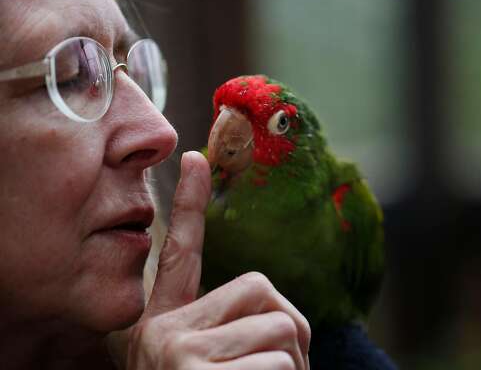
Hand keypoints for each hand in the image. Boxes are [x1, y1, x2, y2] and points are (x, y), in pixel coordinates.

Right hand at [125, 151, 309, 368]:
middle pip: (259, 287)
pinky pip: (279, 363)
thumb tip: (283, 323)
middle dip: (287, 327)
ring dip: (292, 364)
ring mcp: (175, 351)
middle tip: (283, 365)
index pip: (180, 255)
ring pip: (279, 326)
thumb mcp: (205, 366)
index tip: (196, 158)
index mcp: (164, 325)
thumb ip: (226, 331)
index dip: (189, 204)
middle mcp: (160, 332)